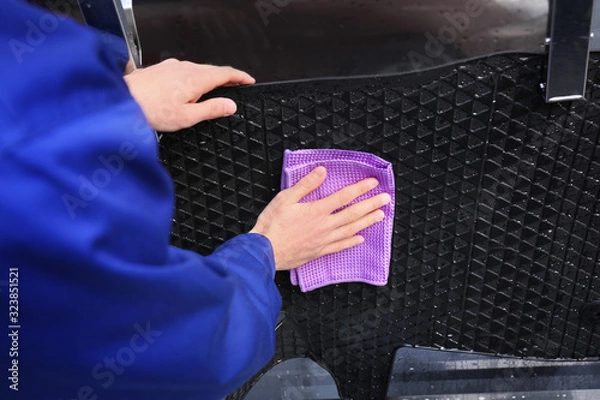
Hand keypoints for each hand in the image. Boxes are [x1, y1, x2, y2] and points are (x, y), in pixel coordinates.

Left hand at [124, 59, 254, 131]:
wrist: (121, 100)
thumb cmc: (150, 110)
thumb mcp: (186, 117)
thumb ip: (211, 110)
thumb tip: (230, 105)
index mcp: (196, 79)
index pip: (226, 73)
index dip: (240, 77)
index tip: (249, 81)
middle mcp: (185, 68)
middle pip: (213, 70)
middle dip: (227, 78)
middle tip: (236, 87)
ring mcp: (172, 66)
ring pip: (198, 69)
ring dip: (209, 78)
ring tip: (213, 91)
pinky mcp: (162, 68)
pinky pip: (184, 70)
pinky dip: (194, 78)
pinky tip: (188, 89)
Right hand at [250, 167, 391, 270]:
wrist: (264, 251)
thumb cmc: (272, 224)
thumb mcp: (285, 198)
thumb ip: (306, 185)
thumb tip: (322, 171)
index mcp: (317, 210)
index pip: (344, 197)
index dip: (360, 189)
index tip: (373, 183)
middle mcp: (325, 226)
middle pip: (353, 213)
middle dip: (371, 205)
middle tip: (387, 199)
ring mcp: (324, 240)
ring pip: (351, 230)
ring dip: (367, 222)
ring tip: (380, 216)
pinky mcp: (319, 252)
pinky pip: (340, 246)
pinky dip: (352, 242)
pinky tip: (361, 239)